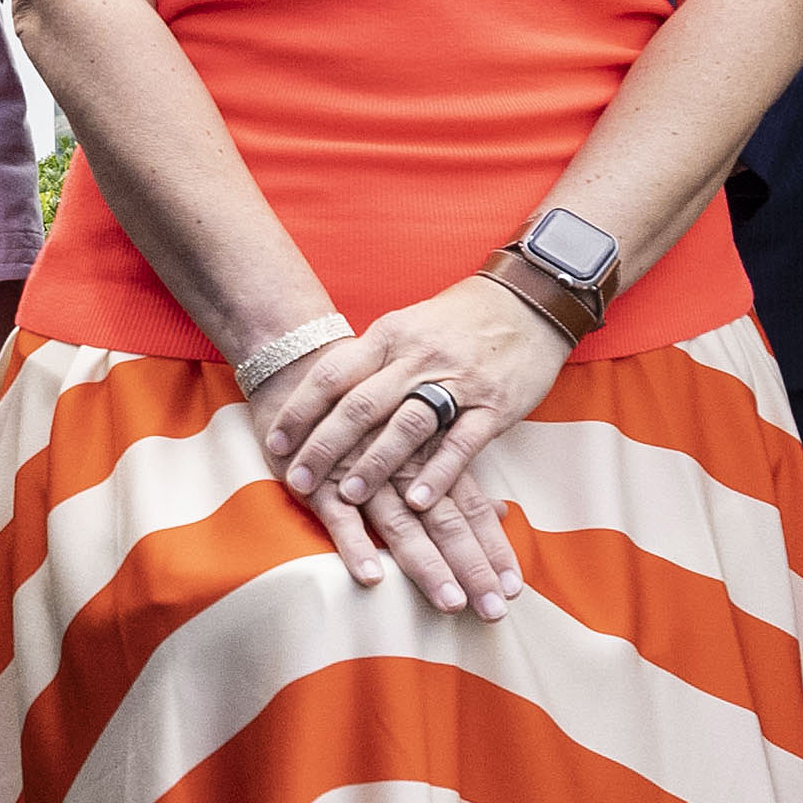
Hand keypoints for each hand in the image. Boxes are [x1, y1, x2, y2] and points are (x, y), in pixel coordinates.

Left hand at [258, 279, 562, 609]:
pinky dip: (437, 474)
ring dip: (374, 464)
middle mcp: (416, 359)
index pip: (332, 375)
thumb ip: (370, 361)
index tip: (275, 443)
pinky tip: (416, 501)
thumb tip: (324, 395)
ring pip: (405, 426)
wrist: (527, 302)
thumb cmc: (456, 321)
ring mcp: (456, 383)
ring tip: (348, 496)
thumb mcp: (405, 327)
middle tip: (297, 481)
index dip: (300, 411)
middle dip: (324, 446)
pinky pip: (461, 444)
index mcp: (388, 336)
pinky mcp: (494, 407)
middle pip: (359, 405)